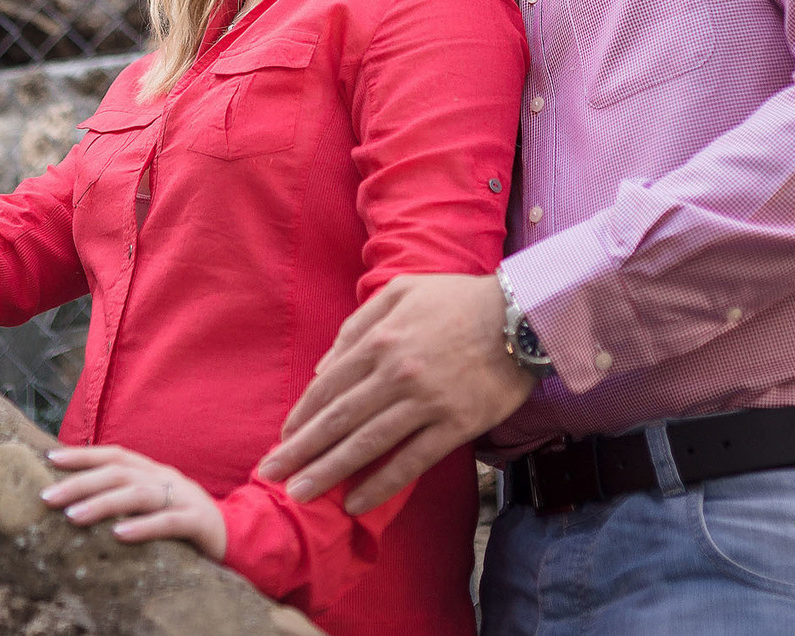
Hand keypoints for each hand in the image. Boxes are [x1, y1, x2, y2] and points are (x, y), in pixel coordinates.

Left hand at [41, 445, 226, 559]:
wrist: (236, 534)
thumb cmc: (184, 519)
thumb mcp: (155, 500)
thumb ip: (127, 494)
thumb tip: (80, 496)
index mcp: (153, 470)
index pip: (114, 454)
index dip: (83, 454)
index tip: (49, 458)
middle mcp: (166, 478)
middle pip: (119, 473)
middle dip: (80, 482)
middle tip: (47, 497)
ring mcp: (183, 498)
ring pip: (139, 495)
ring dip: (102, 504)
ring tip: (72, 517)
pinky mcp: (198, 522)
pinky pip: (168, 523)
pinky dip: (143, 527)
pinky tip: (119, 535)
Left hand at [255, 273, 535, 515]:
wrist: (522, 315)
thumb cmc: (459, 300)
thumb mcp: (401, 292)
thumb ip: (358, 325)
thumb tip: (325, 365)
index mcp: (380, 340)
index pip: (329, 386)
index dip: (303, 416)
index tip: (283, 439)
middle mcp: (396, 373)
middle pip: (338, 419)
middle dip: (301, 451)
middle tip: (272, 476)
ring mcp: (426, 402)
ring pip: (367, 444)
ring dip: (329, 472)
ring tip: (301, 494)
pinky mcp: (455, 425)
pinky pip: (411, 461)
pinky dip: (381, 485)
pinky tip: (355, 503)